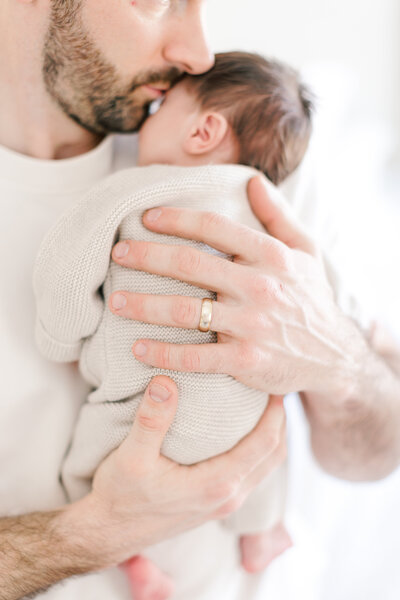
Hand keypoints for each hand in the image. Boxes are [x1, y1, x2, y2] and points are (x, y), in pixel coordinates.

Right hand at [65, 375, 285, 566]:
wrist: (108, 534)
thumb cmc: (119, 497)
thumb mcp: (132, 456)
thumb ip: (151, 419)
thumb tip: (165, 380)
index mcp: (217, 484)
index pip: (264, 443)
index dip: (275, 413)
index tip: (275, 385)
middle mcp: (228, 496)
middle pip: (274, 455)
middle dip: (281, 423)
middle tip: (275, 390)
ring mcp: (223, 503)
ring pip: (265, 467)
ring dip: (272, 438)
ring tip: (265, 408)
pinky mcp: (214, 504)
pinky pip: (251, 474)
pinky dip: (258, 451)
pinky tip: (243, 433)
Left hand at [109, 175, 356, 394]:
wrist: (334, 356)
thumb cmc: (312, 299)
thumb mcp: (306, 251)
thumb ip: (278, 215)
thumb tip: (252, 181)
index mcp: (271, 256)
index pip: (214, 227)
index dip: (176, 219)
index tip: (146, 218)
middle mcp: (259, 287)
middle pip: (189, 264)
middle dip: (146, 255)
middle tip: (117, 253)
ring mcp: (251, 326)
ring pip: (184, 311)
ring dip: (142, 305)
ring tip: (116, 301)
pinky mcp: (245, 362)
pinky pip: (194, 357)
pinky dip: (162, 353)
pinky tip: (138, 348)